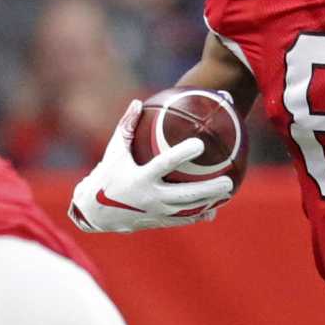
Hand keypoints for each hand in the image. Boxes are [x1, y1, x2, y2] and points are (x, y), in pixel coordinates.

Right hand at [68, 99, 234, 232]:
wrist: (95, 212)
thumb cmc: (107, 175)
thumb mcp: (113, 151)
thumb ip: (126, 127)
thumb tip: (138, 102)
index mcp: (139, 177)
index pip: (164, 164)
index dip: (182, 154)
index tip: (200, 144)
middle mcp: (150, 197)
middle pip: (185, 195)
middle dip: (208, 189)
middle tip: (229, 180)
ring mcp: (156, 212)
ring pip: (188, 209)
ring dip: (209, 201)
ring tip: (228, 190)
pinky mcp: (158, 221)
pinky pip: (182, 219)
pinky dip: (198, 215)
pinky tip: (213, 210)